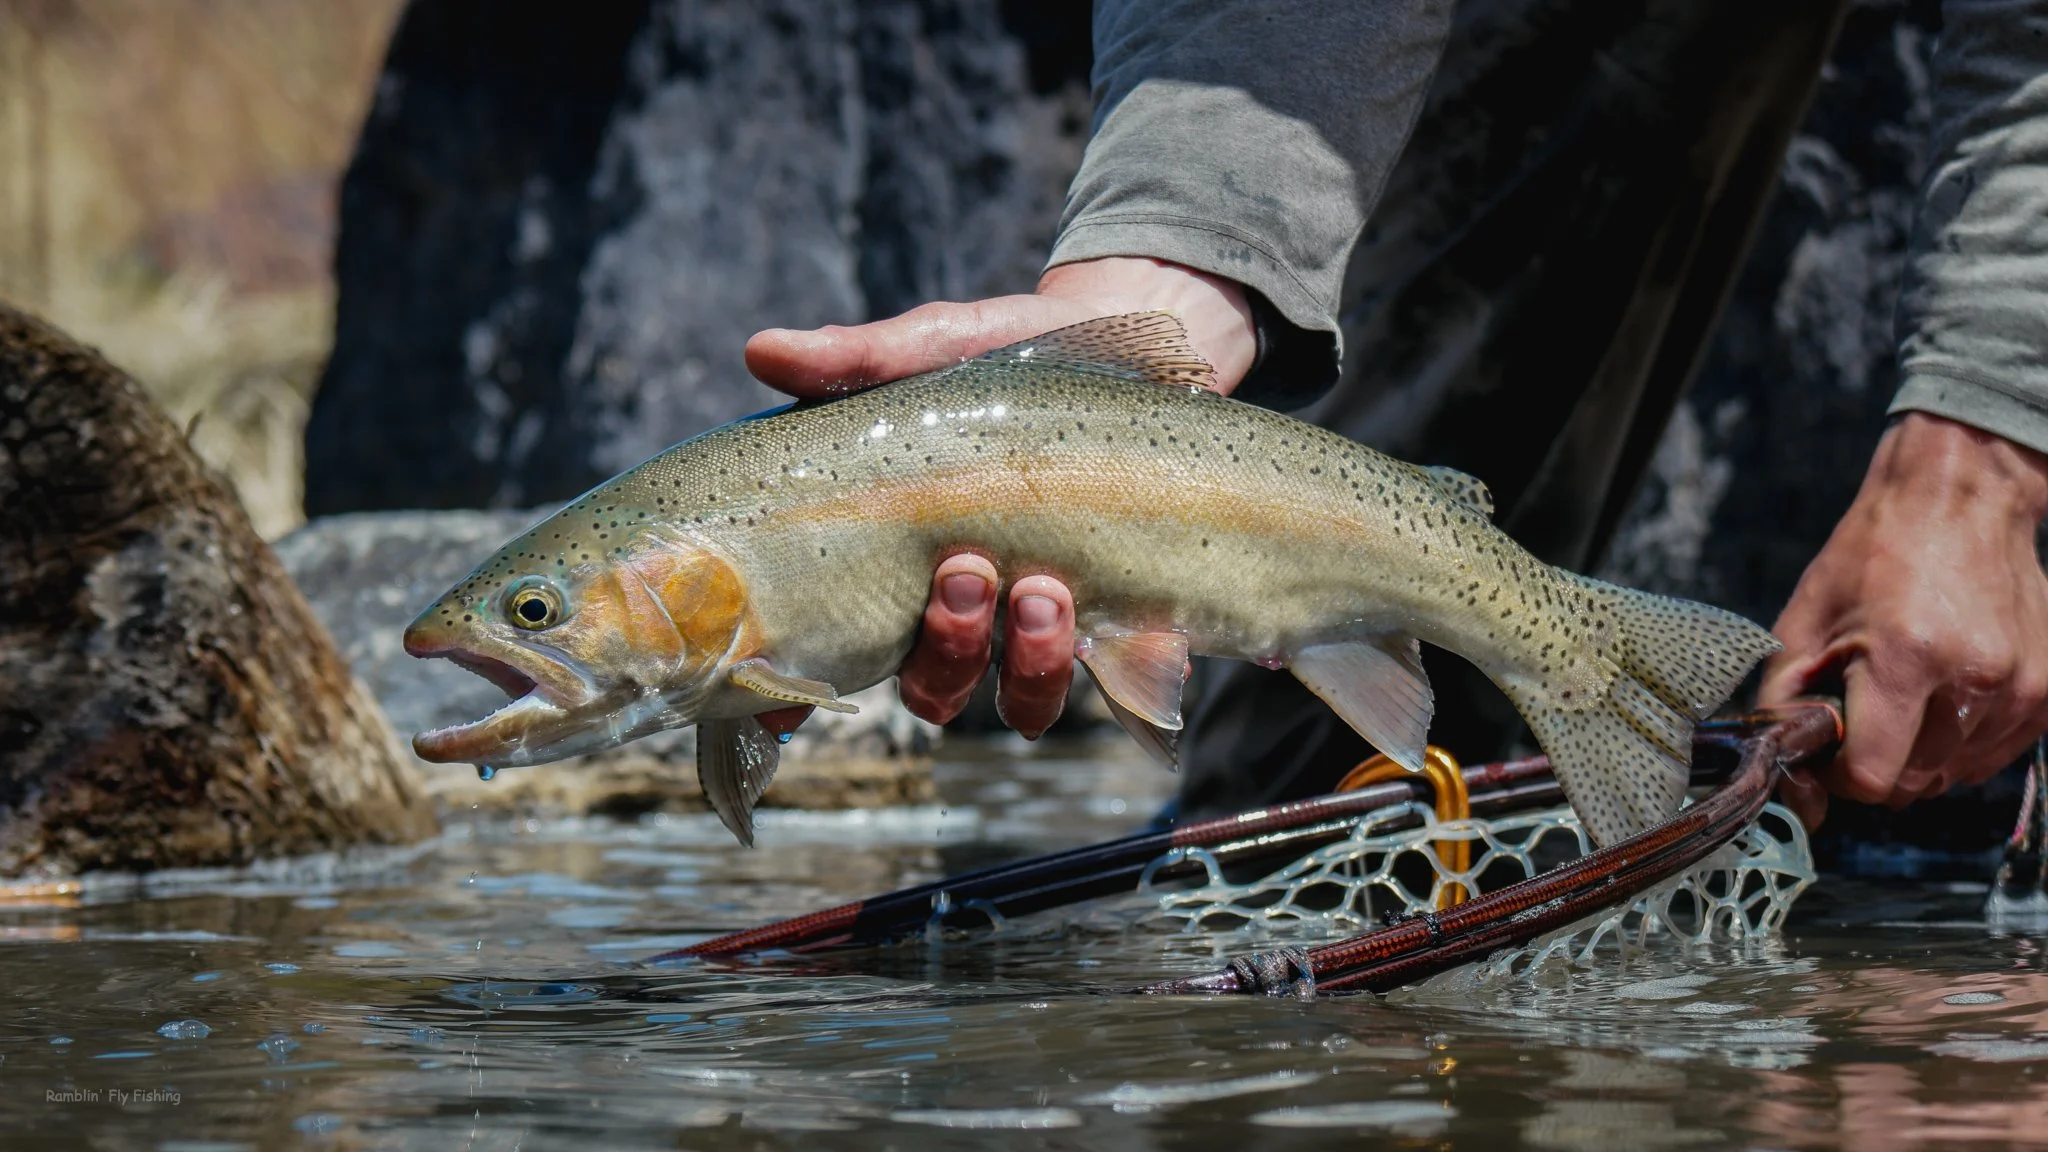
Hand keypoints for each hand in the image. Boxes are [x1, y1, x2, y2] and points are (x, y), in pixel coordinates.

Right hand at [746, 257, 1256, 735]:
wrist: (1126, 340)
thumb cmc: (1008, 357)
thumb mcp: (931, 350)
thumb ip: (854, 362)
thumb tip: (763, 350)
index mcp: (903, 567)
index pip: (841, 652)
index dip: (800, 694)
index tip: (782, 704)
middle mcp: (970, 613)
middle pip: (936, 687)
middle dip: (948, 649)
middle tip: (964, 572)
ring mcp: (1046, 623)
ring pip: (1021, 697)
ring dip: (1028, 660)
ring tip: (1042, 589)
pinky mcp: (1129, 617)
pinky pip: (1118, 678)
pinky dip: (1110, 660)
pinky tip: (1108, 612)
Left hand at [1759, 412, 2047, 827]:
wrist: (1959, 499)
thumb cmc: (1872, 555)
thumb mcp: (1804, 621)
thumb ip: (1783, 701)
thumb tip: (1784, 771)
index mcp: (1907, 657)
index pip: (1872, 776)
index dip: (1838, 776)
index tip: (1828, 748)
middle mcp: (1975, 678)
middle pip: (1914, 782)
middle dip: (1877, 764)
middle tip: (1860, 717)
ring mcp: (2021, 688)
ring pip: (1954, 775)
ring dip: (1920, 755)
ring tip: (1903, 696)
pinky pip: (1992, 756)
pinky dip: (1959, 743)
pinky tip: (1939, 696)